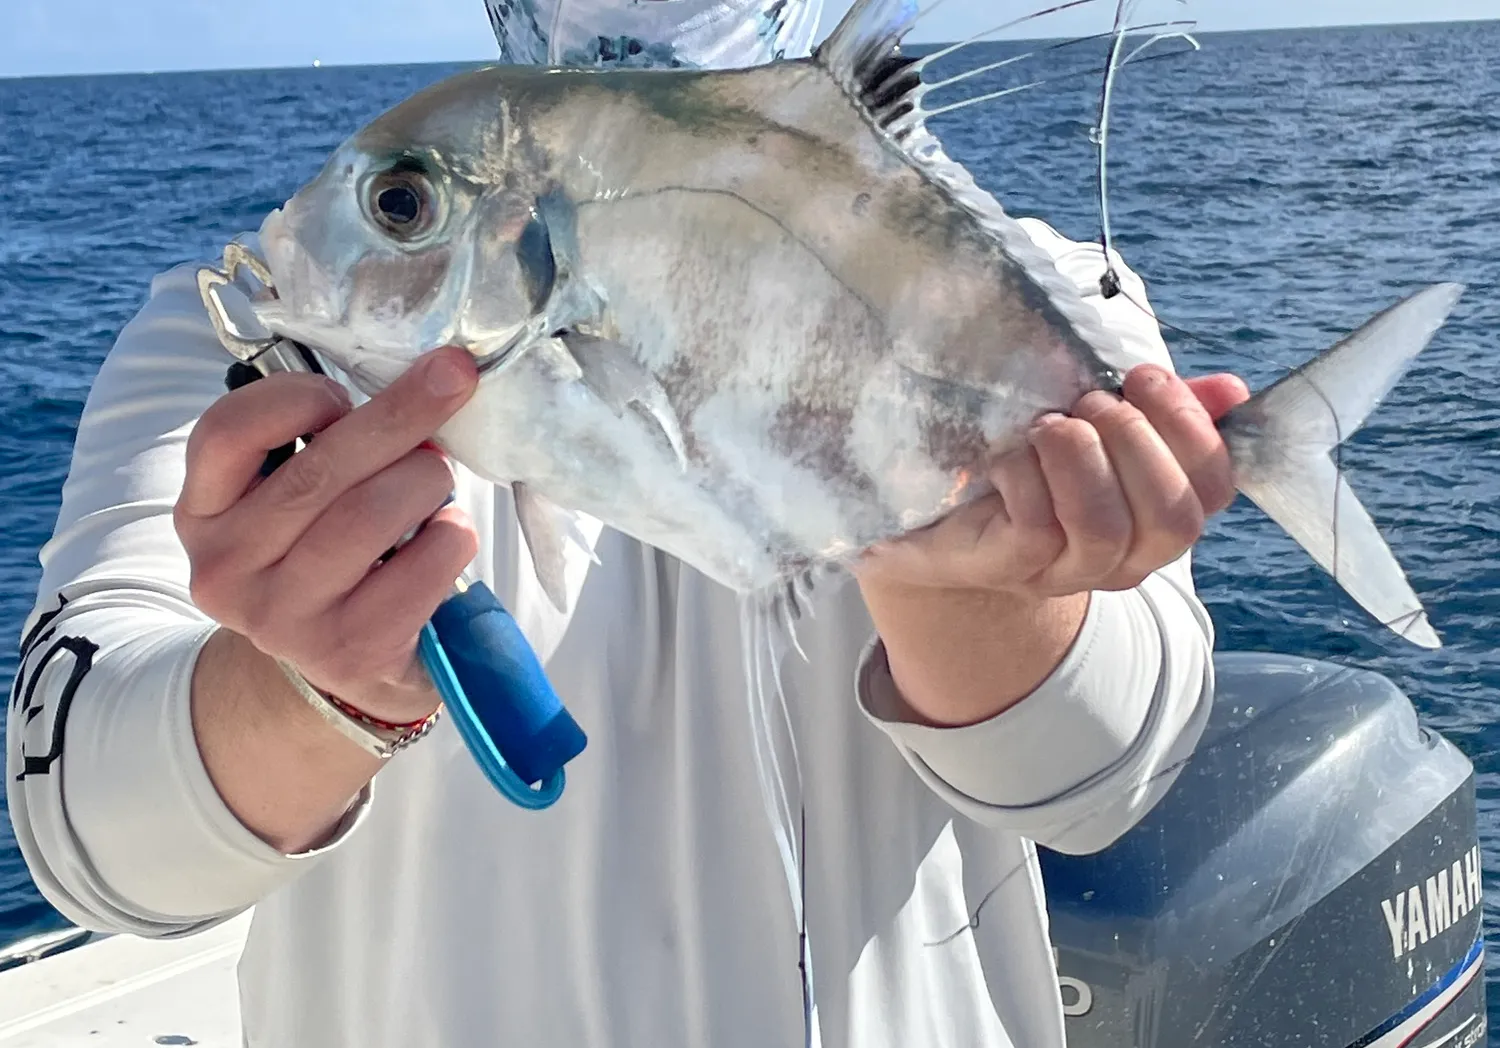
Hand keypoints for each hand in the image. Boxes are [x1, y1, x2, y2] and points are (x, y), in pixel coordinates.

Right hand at [175, 347, 480, 723]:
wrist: (343, 667)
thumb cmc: (326, 554)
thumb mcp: (293, 499)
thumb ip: (322, 443)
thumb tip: (419, 378)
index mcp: (202, 513)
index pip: (226, 431)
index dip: (296, 396)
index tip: (345, 394)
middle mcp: (227, 567)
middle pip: (320, 469)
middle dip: (400, 414)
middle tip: (452, 379)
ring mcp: (283, 616)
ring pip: (370, 514)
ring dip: (426, 478)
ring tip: (438, 479)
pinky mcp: (348, 650)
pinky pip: (419, 569)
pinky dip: (450, 536)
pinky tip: (448, 533)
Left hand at [855, 365, 1251, 599]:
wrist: (936, 517)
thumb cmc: (1027, 464)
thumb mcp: (1095, 427)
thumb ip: (1159, 410)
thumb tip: (1229, 391)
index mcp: (1155, 516)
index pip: (1212, 489)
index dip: (1190, 428)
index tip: (1143, 377)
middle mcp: (1123, 557)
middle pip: (1173, 518)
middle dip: (1136, 441)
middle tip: (1089, 403)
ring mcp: (1066, 572)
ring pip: (1105, 528)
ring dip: (1081, 458)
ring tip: (1051, 425)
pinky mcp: (1009, 570)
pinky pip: (1038, 531)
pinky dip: (1026, 476)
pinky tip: (1007, 455)